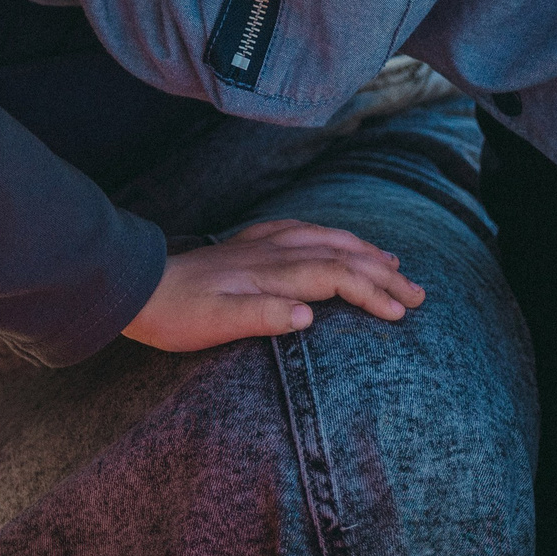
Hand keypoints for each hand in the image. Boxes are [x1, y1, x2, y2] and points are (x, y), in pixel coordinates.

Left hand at [121, 217, 425, 351]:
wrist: (137, 289)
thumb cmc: (177, 314)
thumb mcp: (216, 324)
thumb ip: (262, 316)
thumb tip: (309, 315)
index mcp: (271, 273)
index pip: (336, 276)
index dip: (373, 292)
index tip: (402, 312)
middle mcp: (271, 252)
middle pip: (340, 255)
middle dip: (383, 271)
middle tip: (419, 292)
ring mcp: (259, 245)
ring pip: (325, 239)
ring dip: (363, 249)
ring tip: (393, 261)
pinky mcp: (246, 245)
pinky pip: (301, 231)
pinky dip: (329, 236)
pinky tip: (332, 239)